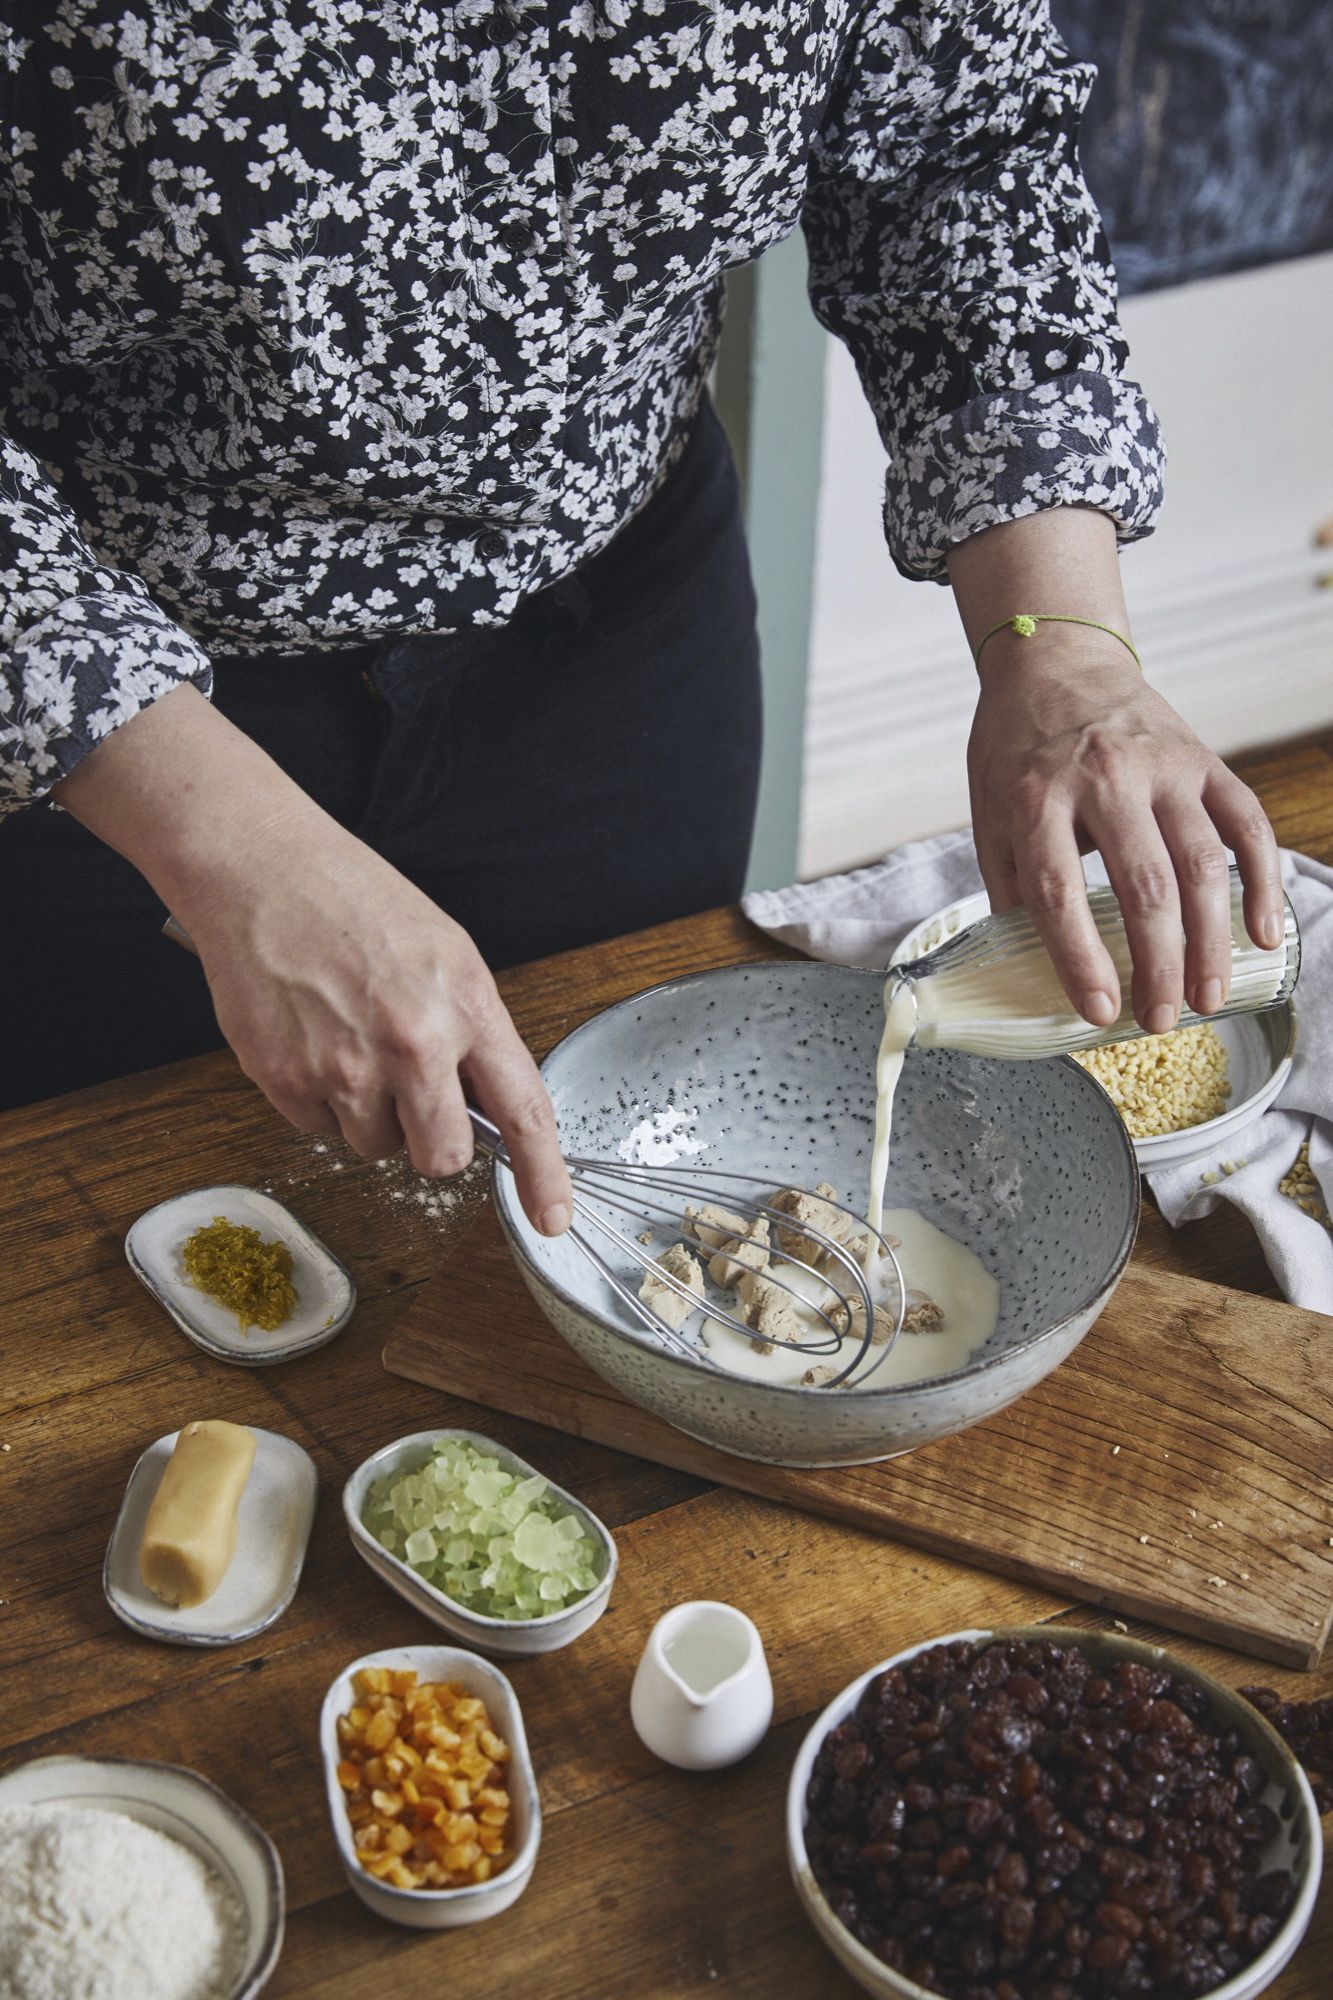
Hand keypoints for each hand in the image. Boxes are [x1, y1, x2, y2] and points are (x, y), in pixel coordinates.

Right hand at [185, 818, 573, 1231]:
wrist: (263, 872)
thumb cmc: (354, 902)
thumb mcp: (445, 954)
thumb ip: (473, 1033)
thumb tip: (490, 1107)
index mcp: (464, 1004)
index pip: (524, 1111)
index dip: (543, 1174)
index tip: (552, 1216)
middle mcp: (412, 1043)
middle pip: (444, 1157)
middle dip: (434, 1143)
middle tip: (412, 1095)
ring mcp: (347, 1067)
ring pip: (378, 1148)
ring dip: (371, 1114)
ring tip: (351, 1040)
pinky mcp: (288, 1080)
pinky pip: (321, 1130)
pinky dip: (320, 1099)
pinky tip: (314, 1040)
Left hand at [967, 637, 1283, 1030]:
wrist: (1059, 661)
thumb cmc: (1018, 748)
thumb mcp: (990, 815)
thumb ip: (1011, 888)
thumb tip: (1031, 971)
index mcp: (1038, 797)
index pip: (1061, 891)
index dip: (1081, 959)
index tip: (1099, 1011)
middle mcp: (1105, 779)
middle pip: (1145, 885)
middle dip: (1158, 964)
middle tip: (1162, 1020)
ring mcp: (1163, 766)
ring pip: (1202, 864)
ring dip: (1211, 940)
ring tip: (1207, 996)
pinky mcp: (1204, 760)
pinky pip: (1245, 825)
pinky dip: (1262, 882)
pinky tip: (1263, 934)